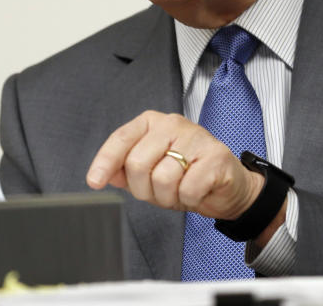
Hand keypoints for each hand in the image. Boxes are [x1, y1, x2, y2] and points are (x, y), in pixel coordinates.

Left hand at [86, 110, 264, 220]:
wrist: (228, 187)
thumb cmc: (187, 177)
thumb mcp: (150, 174)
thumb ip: (126, 171)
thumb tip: (105, 174)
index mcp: (152, 124)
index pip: (121, 139)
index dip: (105, 162)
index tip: (95, 182)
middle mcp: (172, 124)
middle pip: (137, 162)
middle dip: (144, 189)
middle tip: (159, 192)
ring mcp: (196, 137)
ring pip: (162, 178)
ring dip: (168, 197)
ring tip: (180, 191)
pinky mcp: (216, 156)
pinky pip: (188, 188)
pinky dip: (190, 199)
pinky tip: (198, 191)